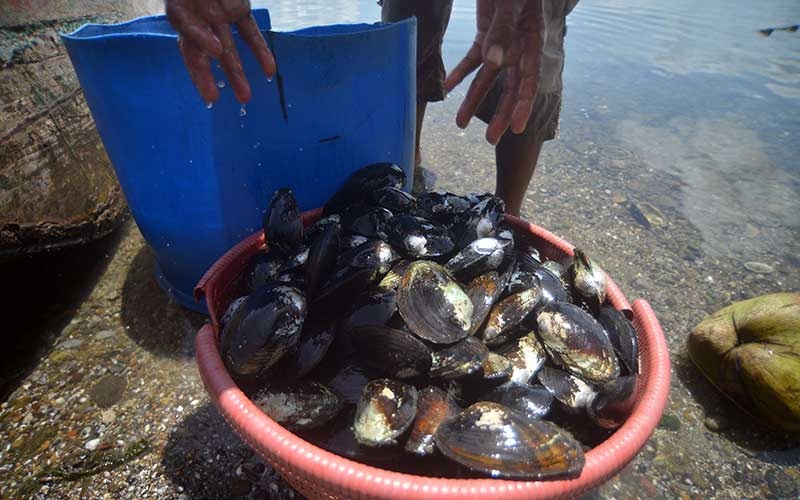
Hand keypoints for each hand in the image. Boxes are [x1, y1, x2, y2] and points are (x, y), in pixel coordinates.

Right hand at [166, 0, 275, 102]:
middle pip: (203, 53)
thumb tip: (221, 39)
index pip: (188, 42)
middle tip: (214, 100)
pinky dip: (260, 51)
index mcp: (182, 11)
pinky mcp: (238, 9)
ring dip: (237, 73)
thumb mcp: (191, 1)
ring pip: (229, 48)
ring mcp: (219, 14)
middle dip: (209, 77)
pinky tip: (269, 71)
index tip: (213, 76)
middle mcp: (199, 17)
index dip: (200, 61)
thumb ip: (204, 18)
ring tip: (246, 98)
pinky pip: (249, 33)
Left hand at [444, 0, 543, 144]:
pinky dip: (459, 73)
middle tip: (491, 140)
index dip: (522, 105)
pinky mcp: (486, 35)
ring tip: (460, 124)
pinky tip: (447, 88)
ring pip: (488, 78)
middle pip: (509, 87)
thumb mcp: (511, 4)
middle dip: (499, 114)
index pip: (528, 79)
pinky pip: (472, 59)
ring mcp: (502, 43)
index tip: (516, 128)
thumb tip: (493, 63)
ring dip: (473, 100)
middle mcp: (518, 47)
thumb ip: (502, 31)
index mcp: (532, 40)